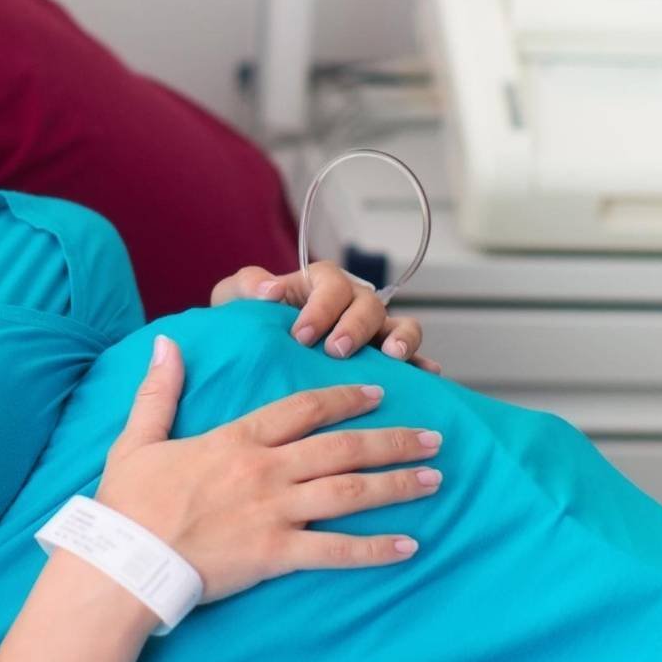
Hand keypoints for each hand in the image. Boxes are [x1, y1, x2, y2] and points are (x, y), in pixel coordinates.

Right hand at [95, 335, 441, 603]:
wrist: (126, 560)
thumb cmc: (129, 503)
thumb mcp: (137, 439)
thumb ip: (159, 391)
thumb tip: (167, 343)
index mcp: (237, 440)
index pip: (303, 409)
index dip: (345, 398)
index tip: (378, 391)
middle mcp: (265, 471)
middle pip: (342, 447)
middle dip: (393, 440)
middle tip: (433, 437)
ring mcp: (274, 512)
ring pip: (350, 492)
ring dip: (397, 484)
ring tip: (435, 479)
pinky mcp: (276, 554)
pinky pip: (336, 551)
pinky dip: (376, 549)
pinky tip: (409, 546)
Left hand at [210, 262, 440, 372]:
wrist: (257, 356)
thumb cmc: (249, 322)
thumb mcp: (235, 300)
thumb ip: (247, 286)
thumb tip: (269, 290)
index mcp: (319, 284)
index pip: (330, 284)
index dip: (320, 308)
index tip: (300, 335)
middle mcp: (352, 304)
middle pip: (368, 304)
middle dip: (354, 326)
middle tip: (336, 350)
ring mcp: (374, 331)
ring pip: (401, 325)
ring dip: (399, 339)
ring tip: (391, 356)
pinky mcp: (386, 360)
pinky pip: (414, 357)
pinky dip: (422, 364)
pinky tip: (426, 377)